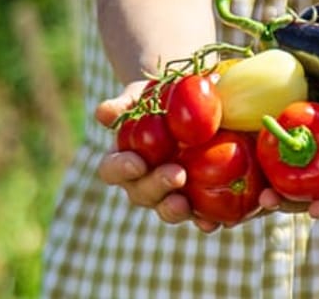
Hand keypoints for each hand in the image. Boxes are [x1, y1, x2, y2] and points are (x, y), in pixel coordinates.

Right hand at [93, 81, 234, 232]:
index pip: (112, 171)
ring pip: (166, 210)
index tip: (137, 161)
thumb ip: (123, 105)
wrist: (196, 106)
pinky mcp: (195, 202)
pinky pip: (199, 216)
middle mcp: (143, 183)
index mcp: (124, 160)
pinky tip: (215, 221)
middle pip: (141, 194)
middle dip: (157, 186)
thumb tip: (102, 113)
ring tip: (186, 203)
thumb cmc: (160, 101)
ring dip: (174, 210)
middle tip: (177, 174)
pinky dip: (205, 220)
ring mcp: (169, 196)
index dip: (121, 169)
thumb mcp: (141, 96)